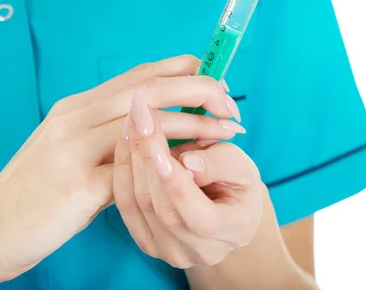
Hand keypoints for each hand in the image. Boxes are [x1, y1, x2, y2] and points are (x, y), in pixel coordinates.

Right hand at [0, 56, 243, 286]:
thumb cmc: (31, 193)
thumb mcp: (63, 149)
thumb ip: (103, 133)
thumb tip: (150, 125)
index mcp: (76, 107)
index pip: (138, 75)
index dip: (181, 71)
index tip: (213, 77)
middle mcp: (75, 118)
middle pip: (149, 88)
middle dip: (199, 89)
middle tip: (230, 102)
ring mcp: (74, 150)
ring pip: (149, 121)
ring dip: (197, 122)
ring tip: (229, 128)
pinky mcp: (78, 186)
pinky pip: (138, 167)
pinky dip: (173, 161)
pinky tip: (196, 165)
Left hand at [113, 90, 262, 268]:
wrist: (227, 209)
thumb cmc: (238, 182)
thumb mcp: (243, 167)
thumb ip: (219, 164)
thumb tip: (188, 162)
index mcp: (229, 233)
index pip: (197, 214)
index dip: (174, 180)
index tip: (156, 139)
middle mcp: (195, 252)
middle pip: (160, 206)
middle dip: (146, 154)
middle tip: (139, 113)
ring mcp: (166, 251)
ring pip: (138, 204)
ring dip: (130, 157)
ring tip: (131, 119)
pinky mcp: (145, 242)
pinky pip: (125, 205)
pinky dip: (122, 170)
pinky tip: (124, 140)